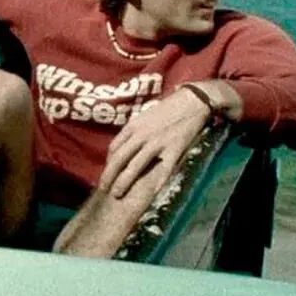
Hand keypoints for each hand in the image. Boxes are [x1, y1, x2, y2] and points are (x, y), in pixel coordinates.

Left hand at [95, 88, 211, 201]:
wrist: (192, 101)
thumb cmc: (167, 108)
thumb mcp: (144, 116)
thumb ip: (134, 131)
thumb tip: (124, 147)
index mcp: (133, 126)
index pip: (114, 147)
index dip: (108, 162)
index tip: (107, 172)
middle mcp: (141, 135)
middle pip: (119, 159)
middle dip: (109, 175)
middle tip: (103, 189)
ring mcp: (157, 143)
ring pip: (135, 166)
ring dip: (124, 182)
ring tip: (117, 194)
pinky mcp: (174, 149)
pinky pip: (164, 169)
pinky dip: (158, 182)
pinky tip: (151, 193)